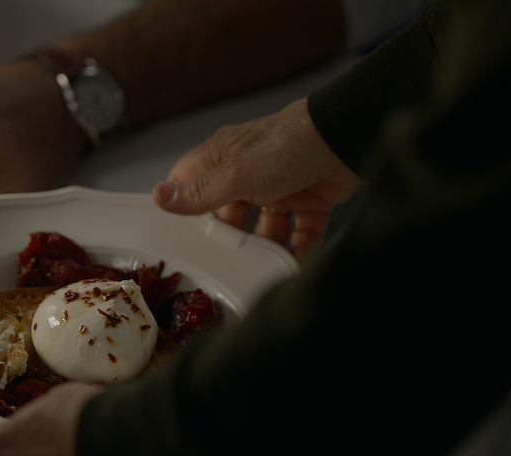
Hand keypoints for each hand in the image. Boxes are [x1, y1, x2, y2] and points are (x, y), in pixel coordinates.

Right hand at [152, 98, 362, 261]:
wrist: (351, 137)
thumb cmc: (290, 142)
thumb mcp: (236, 173)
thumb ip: (199, 192)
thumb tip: (159, 197)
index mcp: (224, 158)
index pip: (191, 183)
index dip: (185, 207)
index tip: (182, 235)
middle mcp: (250, 173)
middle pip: (228, 215)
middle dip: (231, 238)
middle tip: (229, 259)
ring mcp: (281, 188)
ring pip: (265, 228)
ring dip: (267, 248)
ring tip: (266, 265)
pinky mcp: (311, 201)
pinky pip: (299, 233)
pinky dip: (298, 249)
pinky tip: (293, 263)